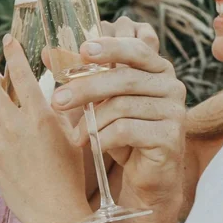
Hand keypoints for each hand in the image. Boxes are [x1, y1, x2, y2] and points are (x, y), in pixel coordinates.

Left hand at [0, 37, 91, 222]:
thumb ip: (64, 111)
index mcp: (41, 116)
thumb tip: (61, 91)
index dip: (12, 53)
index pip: (20, 74)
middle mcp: (17, 127)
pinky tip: (18, 158)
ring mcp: (1, 146)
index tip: (8, 41)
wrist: (57, 213)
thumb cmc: (72, 175)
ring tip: (10, 124)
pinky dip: (1, 143)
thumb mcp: (75, 136)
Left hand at [50, 23, 186, 210]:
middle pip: (124, 79)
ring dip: (92, 121)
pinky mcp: (170, 137)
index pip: (135, 48)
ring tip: (76, 135)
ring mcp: (175, 111)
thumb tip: (47, 52)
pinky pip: (127, 130)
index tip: (83, 50)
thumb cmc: (124, 133)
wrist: (147, 174)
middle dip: (86, 88)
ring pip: (122, 106)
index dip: (110, 47)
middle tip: (58, 100)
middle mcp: (172, 86)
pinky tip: (93, 145)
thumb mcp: (102, 100)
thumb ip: (80, 75)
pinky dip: (103, 138)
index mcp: (158, 68)